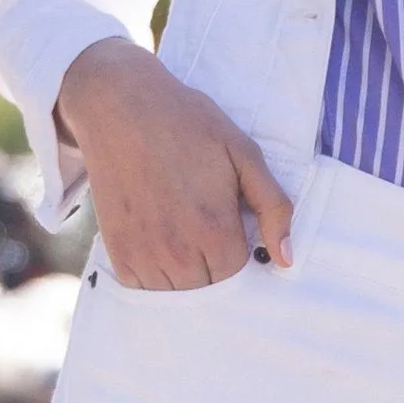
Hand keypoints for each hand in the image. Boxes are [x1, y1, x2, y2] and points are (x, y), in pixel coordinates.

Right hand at [55, 37, 292, 288]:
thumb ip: (273, 207)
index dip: (242, 255)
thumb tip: (286, 259)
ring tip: (185, 233)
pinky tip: (161, 241)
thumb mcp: (244, 153)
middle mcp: (178, 253)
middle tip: (209, 228)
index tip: (235, 230)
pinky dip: (155, 275)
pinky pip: (142, 288)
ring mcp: (143, 255)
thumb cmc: (188, 125)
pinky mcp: (117, 252)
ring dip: (186, 275)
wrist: (121, 108)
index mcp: (214, 231)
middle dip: (216, 267)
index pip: (239, 277)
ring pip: (176, 295)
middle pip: (209, 291)